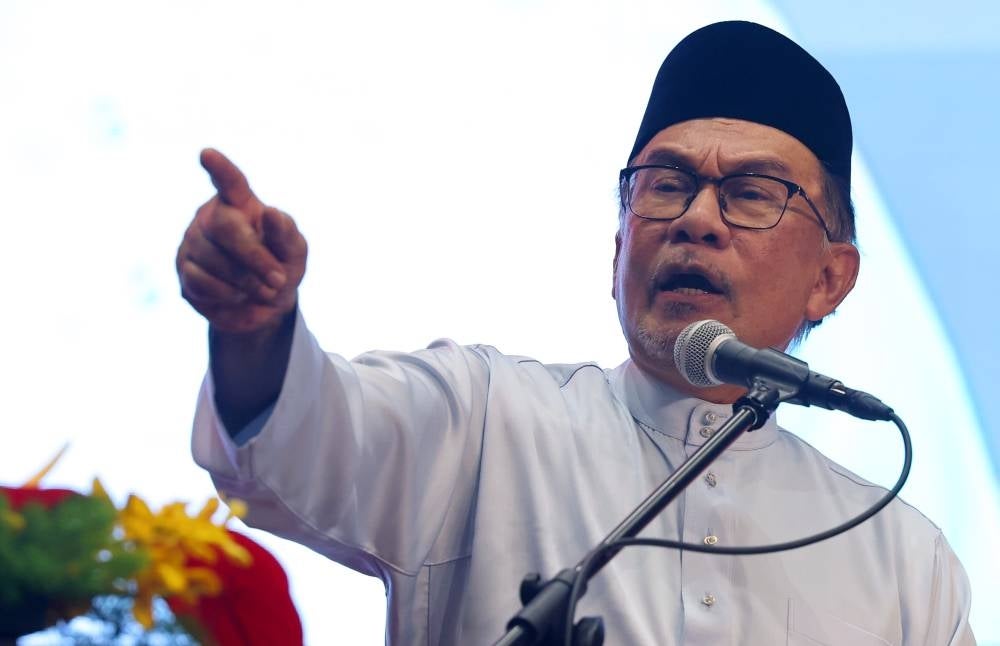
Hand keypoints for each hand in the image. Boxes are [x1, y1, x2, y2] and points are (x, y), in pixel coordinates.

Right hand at [177, 149, 307, 333]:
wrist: (265, 306)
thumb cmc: (281, 267)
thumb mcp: (294, 252)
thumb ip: (285, 234)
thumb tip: (271, 213)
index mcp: (241, 203)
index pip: (230, 182)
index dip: (220, 168)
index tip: (207, 154)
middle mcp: (211, 216)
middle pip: (223, 227)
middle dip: (254, 257)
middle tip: (279, 280)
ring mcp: (193, 242)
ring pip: (214, 259)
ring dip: (247, 282)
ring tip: (264, 289)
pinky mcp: (185, 270)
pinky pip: (203, 282)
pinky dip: (229, 295)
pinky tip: (238, 294)